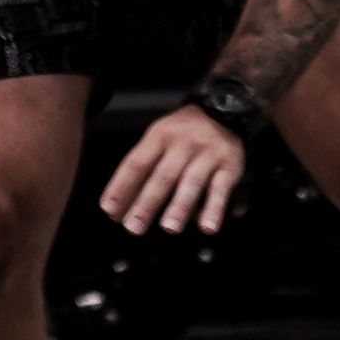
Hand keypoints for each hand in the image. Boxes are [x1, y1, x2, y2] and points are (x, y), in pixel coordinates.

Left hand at [100, 103, 243, 237]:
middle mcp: (182, 144)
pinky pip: (220, 189)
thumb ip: (142, 168)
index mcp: (159, 136)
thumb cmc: (183, 134)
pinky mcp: (229, 165)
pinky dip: (214, 209)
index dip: (121, 187)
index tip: (110, 210)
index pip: (136, 163)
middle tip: (134, 227)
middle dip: (146, 203)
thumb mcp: (158, 139)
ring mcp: (207, 154)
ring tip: (169, 228)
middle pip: (162, 176)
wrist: (225, 111)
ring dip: (179, 207)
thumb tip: (118, 205)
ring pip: (191, 182)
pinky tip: (207, 227)